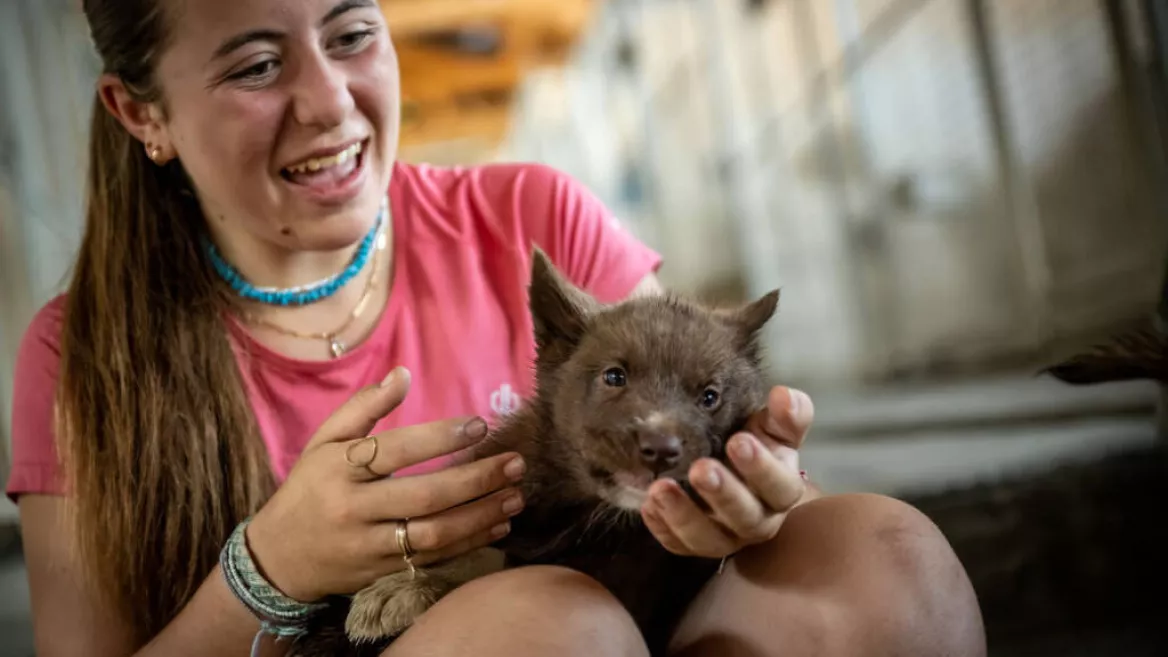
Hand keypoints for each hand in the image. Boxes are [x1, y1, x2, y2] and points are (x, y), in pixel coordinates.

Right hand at [246, 367, 526, 601]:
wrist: (278, 558)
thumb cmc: (309, 488)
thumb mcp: (324, 441)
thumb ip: (363, 407)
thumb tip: (403, 373)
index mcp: (339, 470)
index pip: (395, 451)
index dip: (440, 438)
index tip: (481, 427)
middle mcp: (354, 509)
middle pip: (424, 496)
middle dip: (476, 480)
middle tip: (515, 464)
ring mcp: (369, 546)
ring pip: (434, 534)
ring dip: (481, 515)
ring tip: (516, 496)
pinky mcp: (383, 574)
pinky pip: (433, 559)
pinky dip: (470, 543)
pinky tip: (498, 526)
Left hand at [641, 386, 813, 557]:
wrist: (737, 474)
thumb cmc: (759, 446)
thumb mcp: (773, 429)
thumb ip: (785, 415)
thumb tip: (785, 395)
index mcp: (781, 491)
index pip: (779, 486)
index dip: (761, 467)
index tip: (738, 441)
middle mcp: (757, 521)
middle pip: (745, 517)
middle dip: (722, 493)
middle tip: (700, 468)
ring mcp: (725, 536)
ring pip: (708, 539)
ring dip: (683, 515)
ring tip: (660, 488)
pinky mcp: (694, 543)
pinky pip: (678, 544)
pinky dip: (662, 527)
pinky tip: (648, 505)